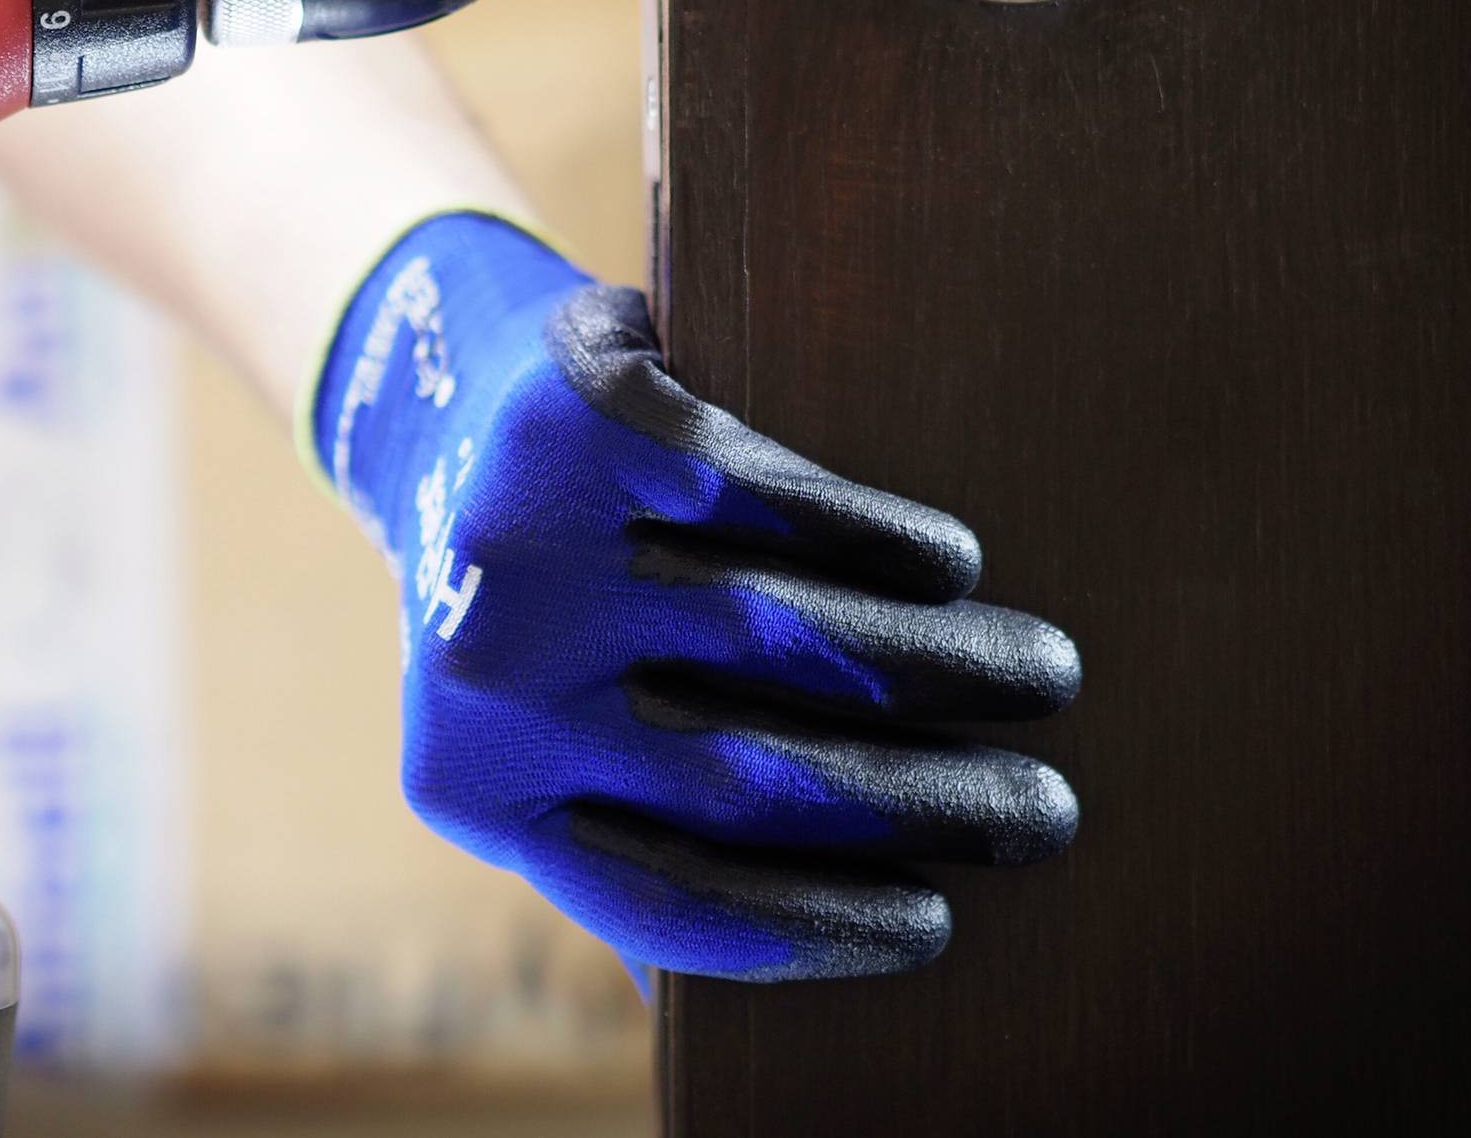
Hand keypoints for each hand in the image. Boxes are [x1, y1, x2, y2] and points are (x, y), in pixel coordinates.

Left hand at [313, 212, 1077, 981]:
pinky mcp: (574, 421)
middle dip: (931, 802)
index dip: (822, 927)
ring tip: (1037, 677)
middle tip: (1044, 812)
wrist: (426, 413)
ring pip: (779, 629)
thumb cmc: (531, 622)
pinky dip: (873, 535)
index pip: (670, 902)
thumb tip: (747, 1056)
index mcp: (479, 790)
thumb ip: (625, 865)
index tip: (940, 924)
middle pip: (753, 775)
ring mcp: (521, 546)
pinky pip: (760, 495)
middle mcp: (487, 678)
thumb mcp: (532, 756)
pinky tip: (947, 562)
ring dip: (936, 664)